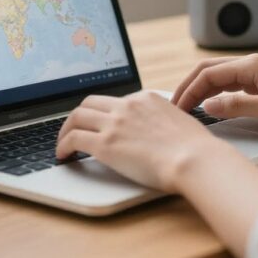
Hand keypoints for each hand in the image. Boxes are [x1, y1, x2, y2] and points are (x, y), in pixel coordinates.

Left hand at [56, 91, 237, 191]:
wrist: (193, 159)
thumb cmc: (194, 149)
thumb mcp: (178, 122)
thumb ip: (162, 120)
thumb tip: (157, 130)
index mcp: (145, 99)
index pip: (114, 101)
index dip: (102, 114)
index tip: (99, 123)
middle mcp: (127, 106)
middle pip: (90, 103)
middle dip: (78, 115)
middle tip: (74, 129)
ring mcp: (114, 124)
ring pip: (76, 117)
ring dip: (65, 129)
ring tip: (63, 143)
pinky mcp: (105, 144)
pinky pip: (73, 139)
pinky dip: (62, 145)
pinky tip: (63, 155)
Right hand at [171, 53, 257, 127]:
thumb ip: (236, 106)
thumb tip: (209, 106)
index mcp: (251, 66)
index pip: (208, 74)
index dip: (189, 91)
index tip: (178, 108)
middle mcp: (253, 63)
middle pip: (210, 69)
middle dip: (190, 86)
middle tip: (176, 105)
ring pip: (221, 75)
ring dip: (203, 88)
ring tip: (190, 106)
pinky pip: (234, 81)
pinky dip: (219, 91)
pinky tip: (215, 104)